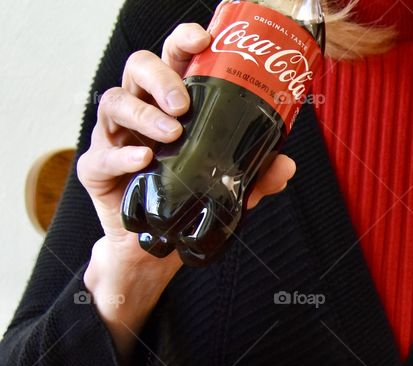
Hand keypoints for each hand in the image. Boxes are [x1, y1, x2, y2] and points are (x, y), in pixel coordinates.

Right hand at [77, 22, 295, 266]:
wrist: (154, 248)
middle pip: (138, 68)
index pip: (174, 59)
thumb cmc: (189, 202)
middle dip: (161, 77)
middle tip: (182, 102)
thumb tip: (286, 165)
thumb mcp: (231, 189)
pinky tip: (142, 161)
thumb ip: (258, 175)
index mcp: (172, 105)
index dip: (184, 42)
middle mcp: (141, 112)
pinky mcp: (96, 170)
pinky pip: (101, 155)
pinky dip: (122, 156)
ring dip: (144, 115)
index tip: (203, 41)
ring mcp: (115, 138)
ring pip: (114, 103)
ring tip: (170, 133)